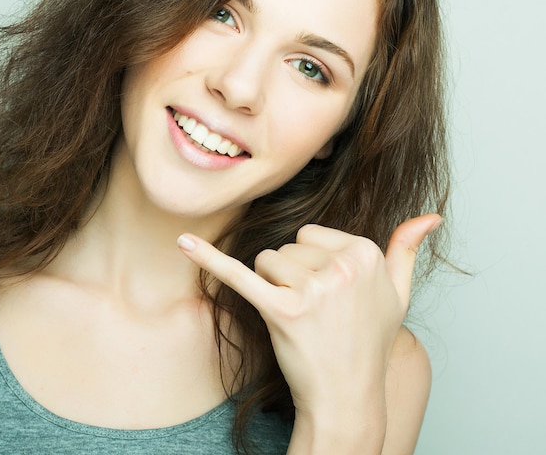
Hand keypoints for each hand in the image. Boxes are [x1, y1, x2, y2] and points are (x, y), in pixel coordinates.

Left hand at [177, 214, 440, 426]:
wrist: (347, 395)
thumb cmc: (368, 342)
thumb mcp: (398, 295)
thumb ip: (407, 250)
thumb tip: (428, 216)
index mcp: (367, 253)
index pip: (312, 234)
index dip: (314, 264)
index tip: (330, 295)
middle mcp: (343, 266)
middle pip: (289, 246)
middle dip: (292, 276)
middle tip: (315, 312)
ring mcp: (313, 289)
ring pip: (266, 261)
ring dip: (273, 287)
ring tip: (299, 318)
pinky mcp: (283, 310)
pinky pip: (238, 275)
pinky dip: (208, 259)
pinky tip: (183, 242)